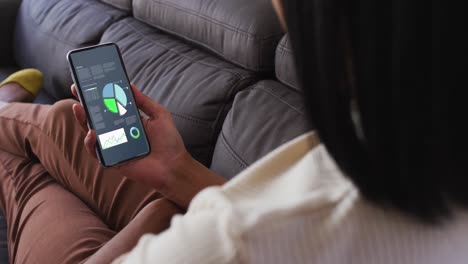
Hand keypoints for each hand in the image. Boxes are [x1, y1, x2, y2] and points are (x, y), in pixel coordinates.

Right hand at [71, 84, 225, 207]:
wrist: (174, 166)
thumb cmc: (170, 142)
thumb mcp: (159, 115)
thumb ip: (144, 101)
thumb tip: (130, 84)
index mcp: (130, 121)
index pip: (111, 105)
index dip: (100, 94)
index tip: (90, 82)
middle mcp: (120, 133)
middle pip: (98, 117)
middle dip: (86, 103)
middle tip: (77, 90)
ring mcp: (114, 146)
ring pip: (92, 132)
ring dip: (83, 120)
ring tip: (79, 108)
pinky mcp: (112, 160)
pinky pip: (96, 152)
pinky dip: (91, 142)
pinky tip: (92, 133)